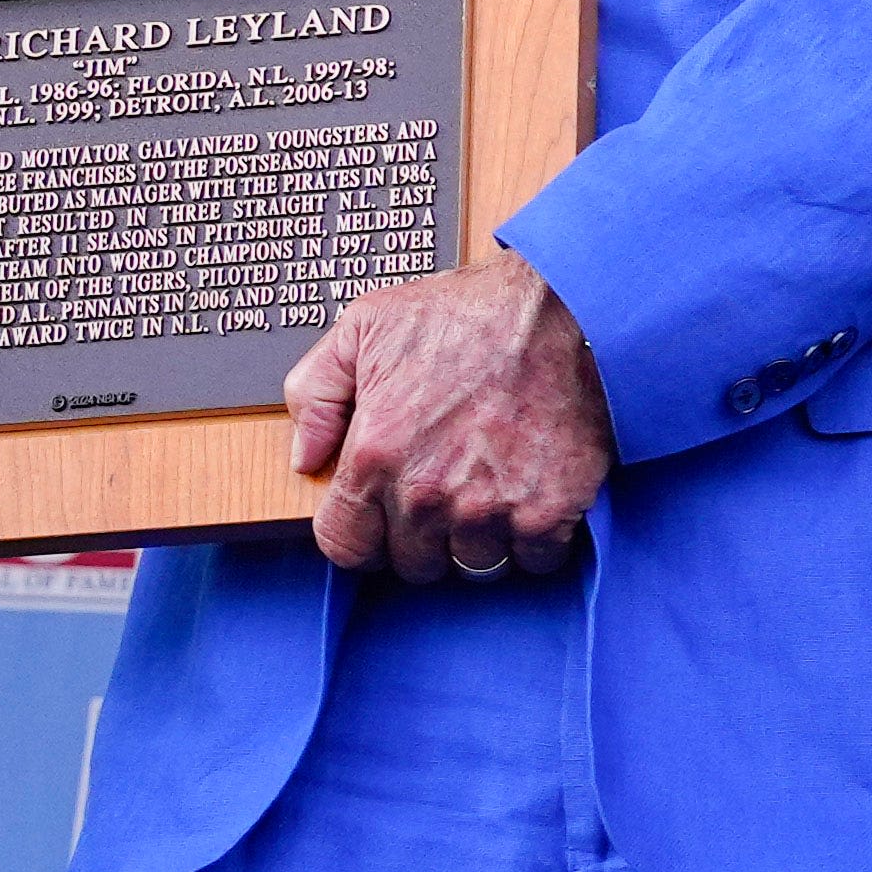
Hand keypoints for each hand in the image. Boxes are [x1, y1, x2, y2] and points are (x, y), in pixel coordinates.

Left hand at [289, 249, 614, 582]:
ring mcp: (491, 508)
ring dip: (480, 540)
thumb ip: (316, 394)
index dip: (363, 536)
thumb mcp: (365, 326)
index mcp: (375, 457)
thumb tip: (305, 457)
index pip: (346, 548)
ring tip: (491, 495)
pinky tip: (533, 500)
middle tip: (446, 494)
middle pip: (413, 564)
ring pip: (473, 567)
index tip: (383, 521)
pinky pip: (534, 560)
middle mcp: (428, 495)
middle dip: (424, 536)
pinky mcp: (550, 510)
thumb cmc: (470, 313)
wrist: (566, 304)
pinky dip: (535, 540)